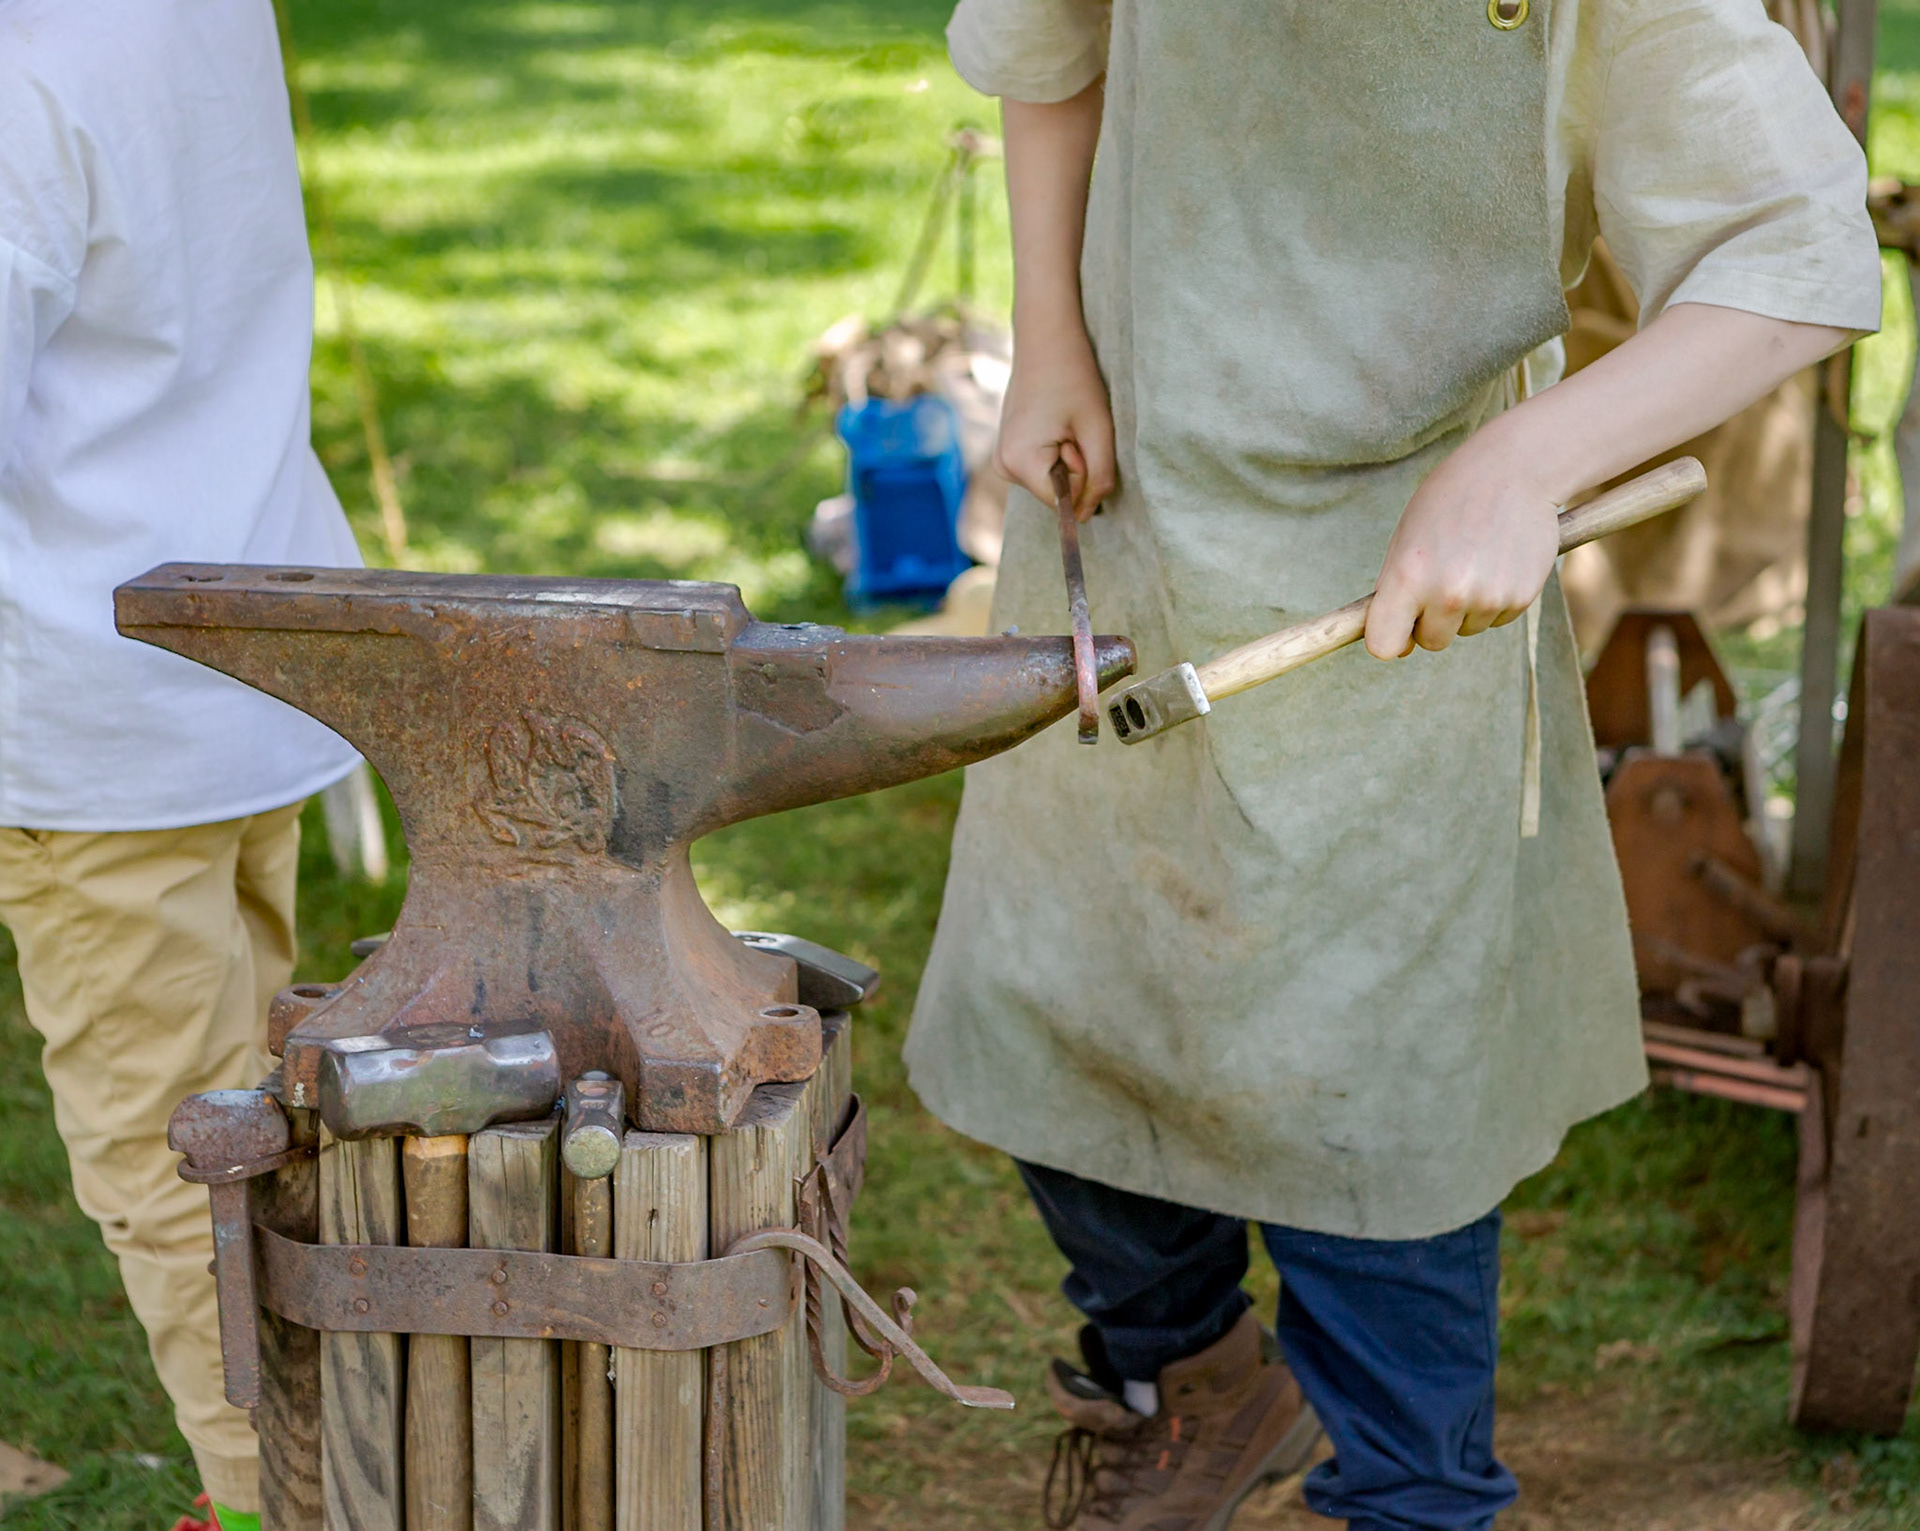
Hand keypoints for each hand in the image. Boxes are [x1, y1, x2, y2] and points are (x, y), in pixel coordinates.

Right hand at [993, 325, 1115, 521]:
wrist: (1046, 337)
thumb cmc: (1074, 377)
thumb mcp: (1098, 430)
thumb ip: (1100, 478)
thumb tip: (1087, 516)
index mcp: (1019, 463)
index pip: (1063, 502)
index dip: (1084, 474)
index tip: (1079, 436)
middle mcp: (1003, 466)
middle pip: (1056, 493)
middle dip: (1076, 466)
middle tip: (1072, 425)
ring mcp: (1002, 459)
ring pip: (1052, 482)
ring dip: (1069, 457)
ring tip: (1064, 420)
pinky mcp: (1008, 451)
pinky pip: (1044, 469)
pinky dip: (1058, 452)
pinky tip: (1055, 421)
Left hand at [1363, 429, 1559, 658]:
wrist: (1514, 469)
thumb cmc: (1449, 501)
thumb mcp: (1406, 537)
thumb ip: (1394, 589)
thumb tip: (1396, 645)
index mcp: (1408, 577)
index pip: (1384, 645)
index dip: (1390, 639)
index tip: (1398, 627)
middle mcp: (1448, 593)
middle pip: (1431, 642)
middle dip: (1431, 620)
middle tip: (1444, 575)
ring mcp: (1487, 598)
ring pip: (1466, 630)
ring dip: (1466, 607)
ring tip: (1474, 559)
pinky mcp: (1521, 597)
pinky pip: (1496, 619)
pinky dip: (1495, 599)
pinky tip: (1498, 561)